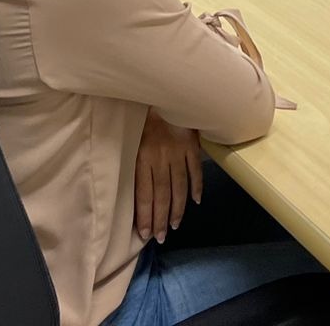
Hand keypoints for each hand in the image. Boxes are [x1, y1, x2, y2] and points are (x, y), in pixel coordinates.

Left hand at [134, 112, 203, 242]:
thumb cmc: (143, 116)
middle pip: (161, 194)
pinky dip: (197, 186)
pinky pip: (195, 170)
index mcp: (143, 157)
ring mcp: (178, 152)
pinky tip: (195, 201)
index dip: (145, 215)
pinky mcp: (192, 146)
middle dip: (161, 218)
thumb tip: (135, 190)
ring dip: (178, 208)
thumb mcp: (132, 139)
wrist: (164, 92)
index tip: (145, 234)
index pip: (144, 194)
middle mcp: (160, 158)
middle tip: (162, 237)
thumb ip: (135, 162)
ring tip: (175, 225)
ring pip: (179, 186)